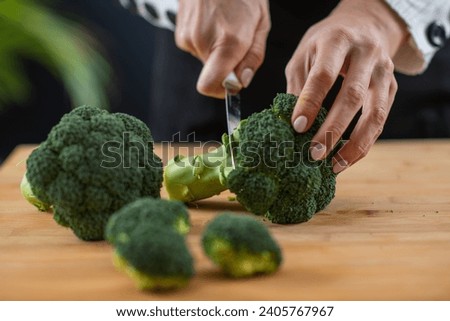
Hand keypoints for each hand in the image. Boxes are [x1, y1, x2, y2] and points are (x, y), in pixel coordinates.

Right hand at [175, 0, 270, 97]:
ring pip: (205, 60)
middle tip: (237, 37)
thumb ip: (253, 57)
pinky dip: (206, 40)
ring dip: (216, 50)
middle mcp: (203, 42)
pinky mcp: (179, 32)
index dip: (222, 90)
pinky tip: (213, 20)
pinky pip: (196, 48)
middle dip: (227, 64)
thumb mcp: (261, 22)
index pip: (211, 85)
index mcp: (228, 41)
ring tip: (224, 24)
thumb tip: (241, 83)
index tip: (234, 81)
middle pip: (213, 73)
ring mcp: (188, 36)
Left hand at [286, 0, 408, 172]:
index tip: (297, 127)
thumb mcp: (305, 53)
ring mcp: (384, 72)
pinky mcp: (392, 89)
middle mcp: (366, 55)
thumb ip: (299, 84)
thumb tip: (293, 124)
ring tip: (333, 166)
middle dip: (332, 129)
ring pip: (375, 114)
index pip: (324, 75)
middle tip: (313, 154)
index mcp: (338, 40)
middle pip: (352, 97)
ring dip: (354, 145)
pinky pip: (380, 121)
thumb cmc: (326, 42)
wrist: (364, 25)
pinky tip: (345, 158)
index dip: (310, 102)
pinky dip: (364, 144)